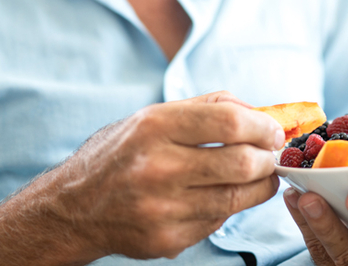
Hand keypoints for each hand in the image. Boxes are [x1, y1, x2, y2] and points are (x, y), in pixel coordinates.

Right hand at [46, 91, 283, 261]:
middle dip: (268, 159)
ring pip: (237, 197)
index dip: (262, 126)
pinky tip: (220, 195)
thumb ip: (205, 107)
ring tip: (260, 175)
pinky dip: (228, 207)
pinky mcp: (167, 240)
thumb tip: (257, 112)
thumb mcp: (152, 116)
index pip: (229, 121)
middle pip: (242, 162)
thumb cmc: (121, 154)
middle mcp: (157, 167)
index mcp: (154, 126)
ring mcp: (162, 208)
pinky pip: (217, 220)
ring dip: (260, 185)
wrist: (74, 207)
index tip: (273, 131)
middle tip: (270, 155)